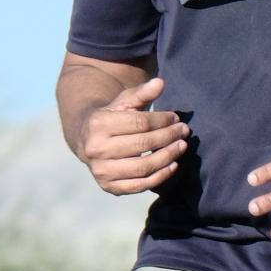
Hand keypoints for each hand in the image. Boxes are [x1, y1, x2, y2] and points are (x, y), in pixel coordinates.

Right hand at [77, 74, 188, 195]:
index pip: (140, 123)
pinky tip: (173, 165)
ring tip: (181, 147)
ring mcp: (101, 171)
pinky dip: (160, 176)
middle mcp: (96, 149)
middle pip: (143, 144)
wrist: (87, 141)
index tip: (176, 119)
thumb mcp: (123, 102)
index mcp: (98, 124)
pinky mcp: (109, 187)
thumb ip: (141, 93)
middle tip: (184, 132)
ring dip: (168, 157)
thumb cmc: (111, 118)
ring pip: (143, 167)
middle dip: (168, 137)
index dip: (162, 121)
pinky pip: (140, 185)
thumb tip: (160, 83)